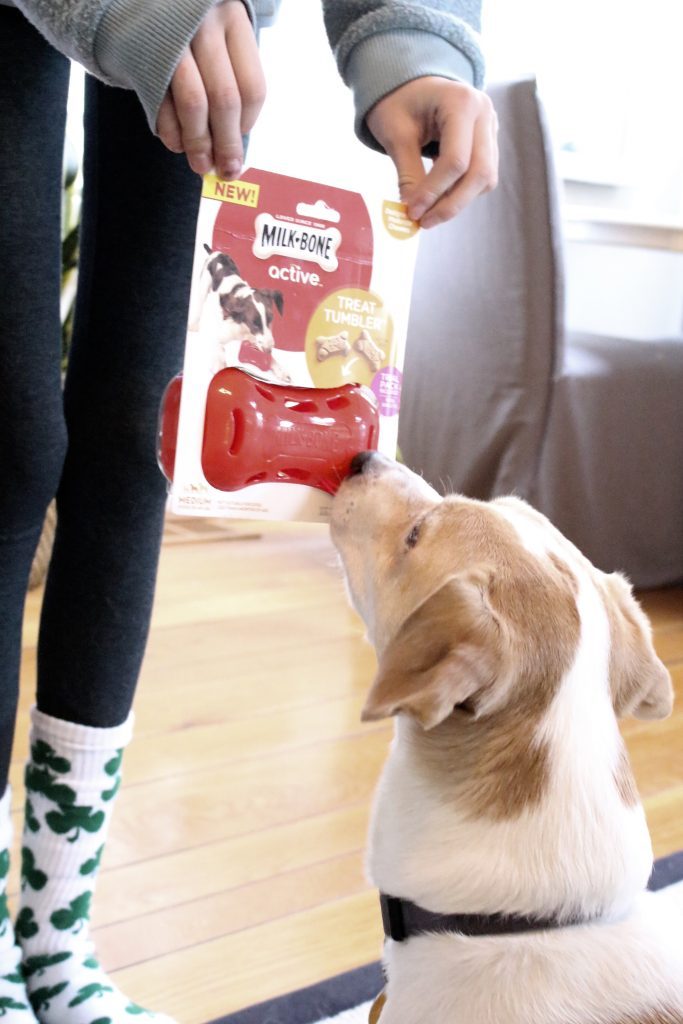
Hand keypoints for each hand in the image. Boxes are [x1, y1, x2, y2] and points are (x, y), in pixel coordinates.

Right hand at [156, 0, 265, 177]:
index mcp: (234, 20)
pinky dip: (170, 131)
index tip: (240, 141)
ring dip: (198, 144)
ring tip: (200, 166)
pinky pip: (161, 102)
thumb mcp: (221, 40)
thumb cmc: (192, 31)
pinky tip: (177, 144)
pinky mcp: (145, 54)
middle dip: (226, 144)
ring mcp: (173, 39)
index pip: (252, 88)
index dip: (247, 124)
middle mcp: (205, 24)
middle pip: (224, 99)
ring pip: (194, 104)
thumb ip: (232, 83)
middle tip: (226, 171)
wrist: (139, 2)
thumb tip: (236, 151)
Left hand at [367, 77, 498, 227]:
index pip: (456, 160)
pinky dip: (462, 191)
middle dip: (452, 204)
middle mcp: (484, 112)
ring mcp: (491, 126)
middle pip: (480, 172)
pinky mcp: (489, 141)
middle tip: (424, 222)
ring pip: (486, 178)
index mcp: (461, 102)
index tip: (412, 212)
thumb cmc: (398, 101)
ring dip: (458, 201)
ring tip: (429, 212)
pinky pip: (483, 175)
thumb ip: (408, 174)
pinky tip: (439, 195)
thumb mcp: (396, 135)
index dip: (434, 192)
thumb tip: (413, 213)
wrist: (410, 83)